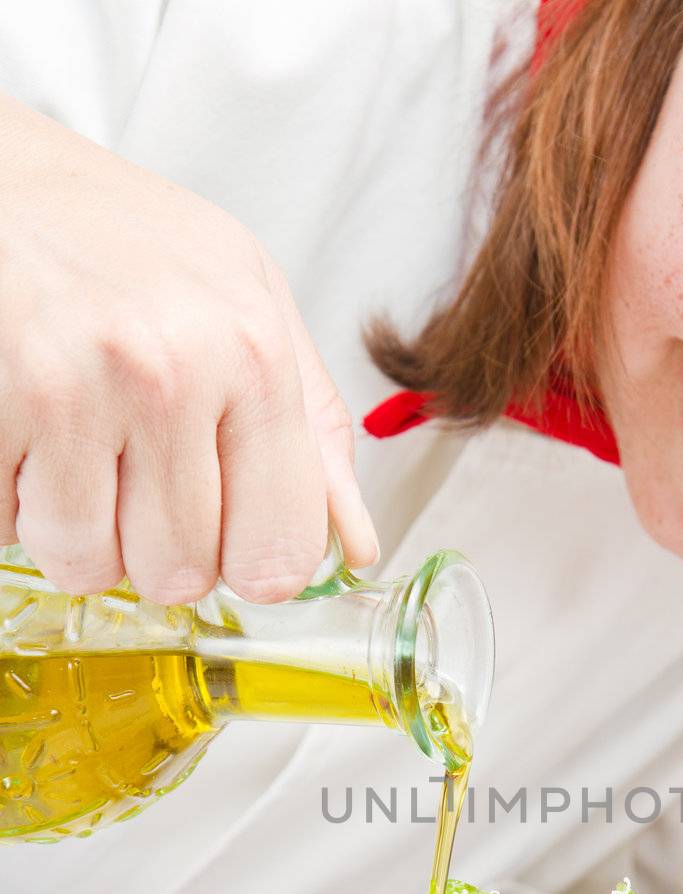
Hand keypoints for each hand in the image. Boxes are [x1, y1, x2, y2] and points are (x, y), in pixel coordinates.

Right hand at [0, 92, 377, 602]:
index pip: (280, 554)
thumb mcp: (249, 300)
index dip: (251, 565)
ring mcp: (71, 388)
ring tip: (72, 449)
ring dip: (75, 530)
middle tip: (132, 471)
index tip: (229, 538)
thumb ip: (313, 430)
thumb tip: (356, 546)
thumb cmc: (124, 237)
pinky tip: (23, 428)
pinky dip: (12, 499)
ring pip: (88, 566)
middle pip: (181, 575)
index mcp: (253, 353)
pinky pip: (9, 530)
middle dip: (152, 545)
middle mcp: (171, 372)